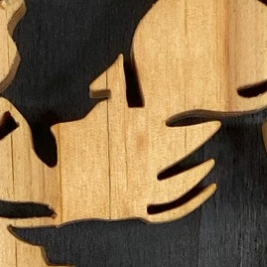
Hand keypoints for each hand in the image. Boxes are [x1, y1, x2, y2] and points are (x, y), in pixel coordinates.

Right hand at [52, 58, 217, 222]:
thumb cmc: (69, 143)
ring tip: (211, 163)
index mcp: (134, 135)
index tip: (211, 114)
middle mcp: (142, 161)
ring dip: (198, 172)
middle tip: (217, 126)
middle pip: (182, 148)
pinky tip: (206, 190)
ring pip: (181, 182)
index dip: (195, 121)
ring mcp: (141, 188)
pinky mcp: (135, 209)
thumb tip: (119, 56)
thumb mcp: (92, 113)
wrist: (50, 185)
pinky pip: (170, 210)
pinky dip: (191, 203)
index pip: (174, 124)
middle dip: (201, 136)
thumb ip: (111, 85)